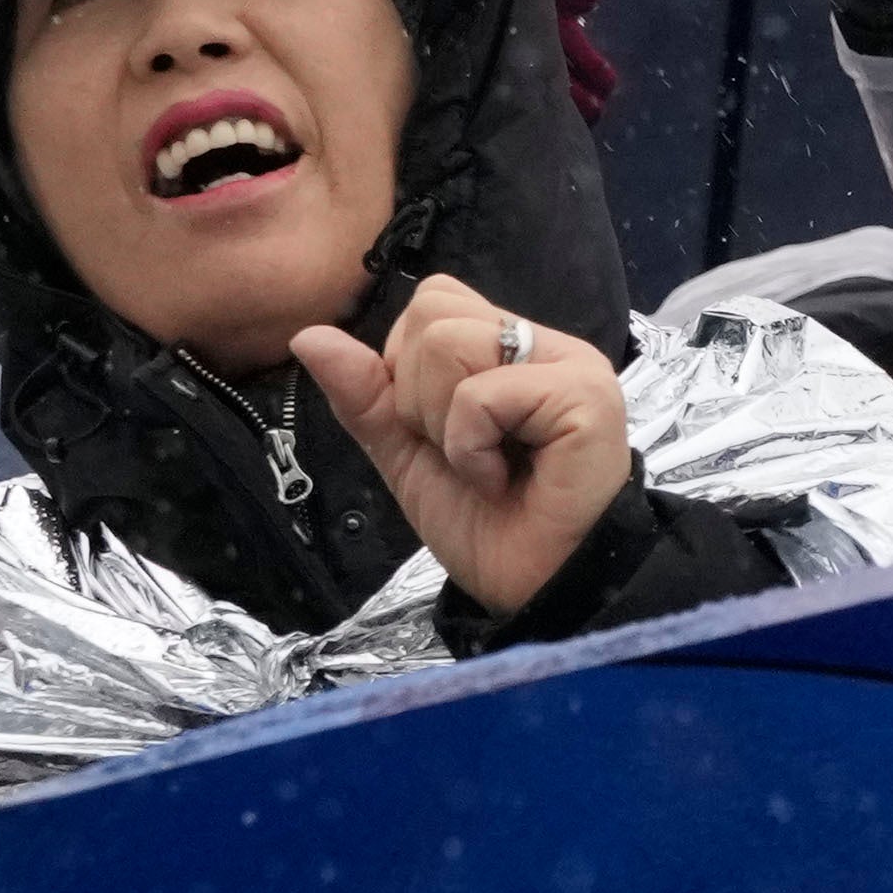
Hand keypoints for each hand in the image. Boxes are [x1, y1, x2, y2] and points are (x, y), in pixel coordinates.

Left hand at [294, 272, 632, 617]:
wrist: (531, 591)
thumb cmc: (485, 526)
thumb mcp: (406, 454)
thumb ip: (363, 393)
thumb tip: (306, 334)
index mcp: (511, 347)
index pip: (433, 301)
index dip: (407, 367)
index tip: (442, 431)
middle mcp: (546, 344)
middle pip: (434, 310)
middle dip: (418, 396)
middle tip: (463, 451)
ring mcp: (571, 366)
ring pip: (448, 342)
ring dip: (444, 425)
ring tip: (483, 466)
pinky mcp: (585, 397)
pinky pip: (481, 394)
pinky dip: (469, 448)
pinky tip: (501, 481)